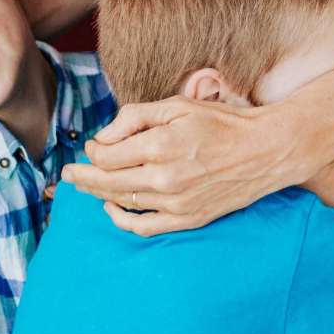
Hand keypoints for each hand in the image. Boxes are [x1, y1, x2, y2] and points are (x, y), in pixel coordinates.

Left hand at [60, 96, 302, 236]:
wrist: (265, 150)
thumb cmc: (222, 122)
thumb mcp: (177, 105)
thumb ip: (135, 117)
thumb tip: (103, 138)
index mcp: (160, 145)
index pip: (106, 155)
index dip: (92, 151)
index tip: (91, 146)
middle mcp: (165, 178)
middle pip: (107, 183)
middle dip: (82, 178)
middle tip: (67, 176)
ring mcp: (177, 203)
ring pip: (123, 203)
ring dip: (99, 196)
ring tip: (86, 187)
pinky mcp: (189, 219)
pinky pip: (145, 227)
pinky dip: (123, 220)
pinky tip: (113, 209)